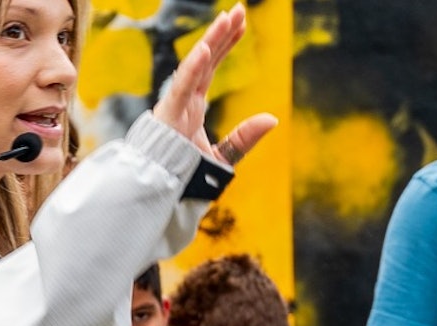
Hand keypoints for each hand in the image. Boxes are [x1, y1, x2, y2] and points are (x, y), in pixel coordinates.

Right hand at [153, 2, 276, 164]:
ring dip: (211, 42)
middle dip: (221, 34)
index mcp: (193, 106)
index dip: (225, 45)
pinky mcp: (168, 117)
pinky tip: (206, 49)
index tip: (241, 24)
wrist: (163, 196)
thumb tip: (273, 118)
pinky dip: (192, 69)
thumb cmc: (187, 178)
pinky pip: (180, 89)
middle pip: (205, 60)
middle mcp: (183, 101)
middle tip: (239, 10)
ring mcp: (175, 106)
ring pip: (195, 67)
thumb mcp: (225, 157)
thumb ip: (245, 138)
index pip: (211, 67)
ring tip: (227, 19)